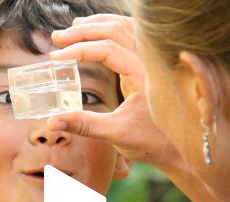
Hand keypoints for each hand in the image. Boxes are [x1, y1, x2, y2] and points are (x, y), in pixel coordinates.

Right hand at [49, 14, 186, 174]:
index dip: (80, 49)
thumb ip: (84, 125)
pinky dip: (111, 30)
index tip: (57, 57)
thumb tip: (52, 122)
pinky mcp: (148, 66)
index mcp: (144, 75)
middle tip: (57, 38)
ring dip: (98, 24)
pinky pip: (131, 36)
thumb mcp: (116, 134)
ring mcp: (151, 61)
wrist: (178, 149)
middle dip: (84, 31)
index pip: (108, 49)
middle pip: (116, 30)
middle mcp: (150, 62)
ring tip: (73, 28)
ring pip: (125, 27)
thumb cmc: (152, 141)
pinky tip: (95, 34)